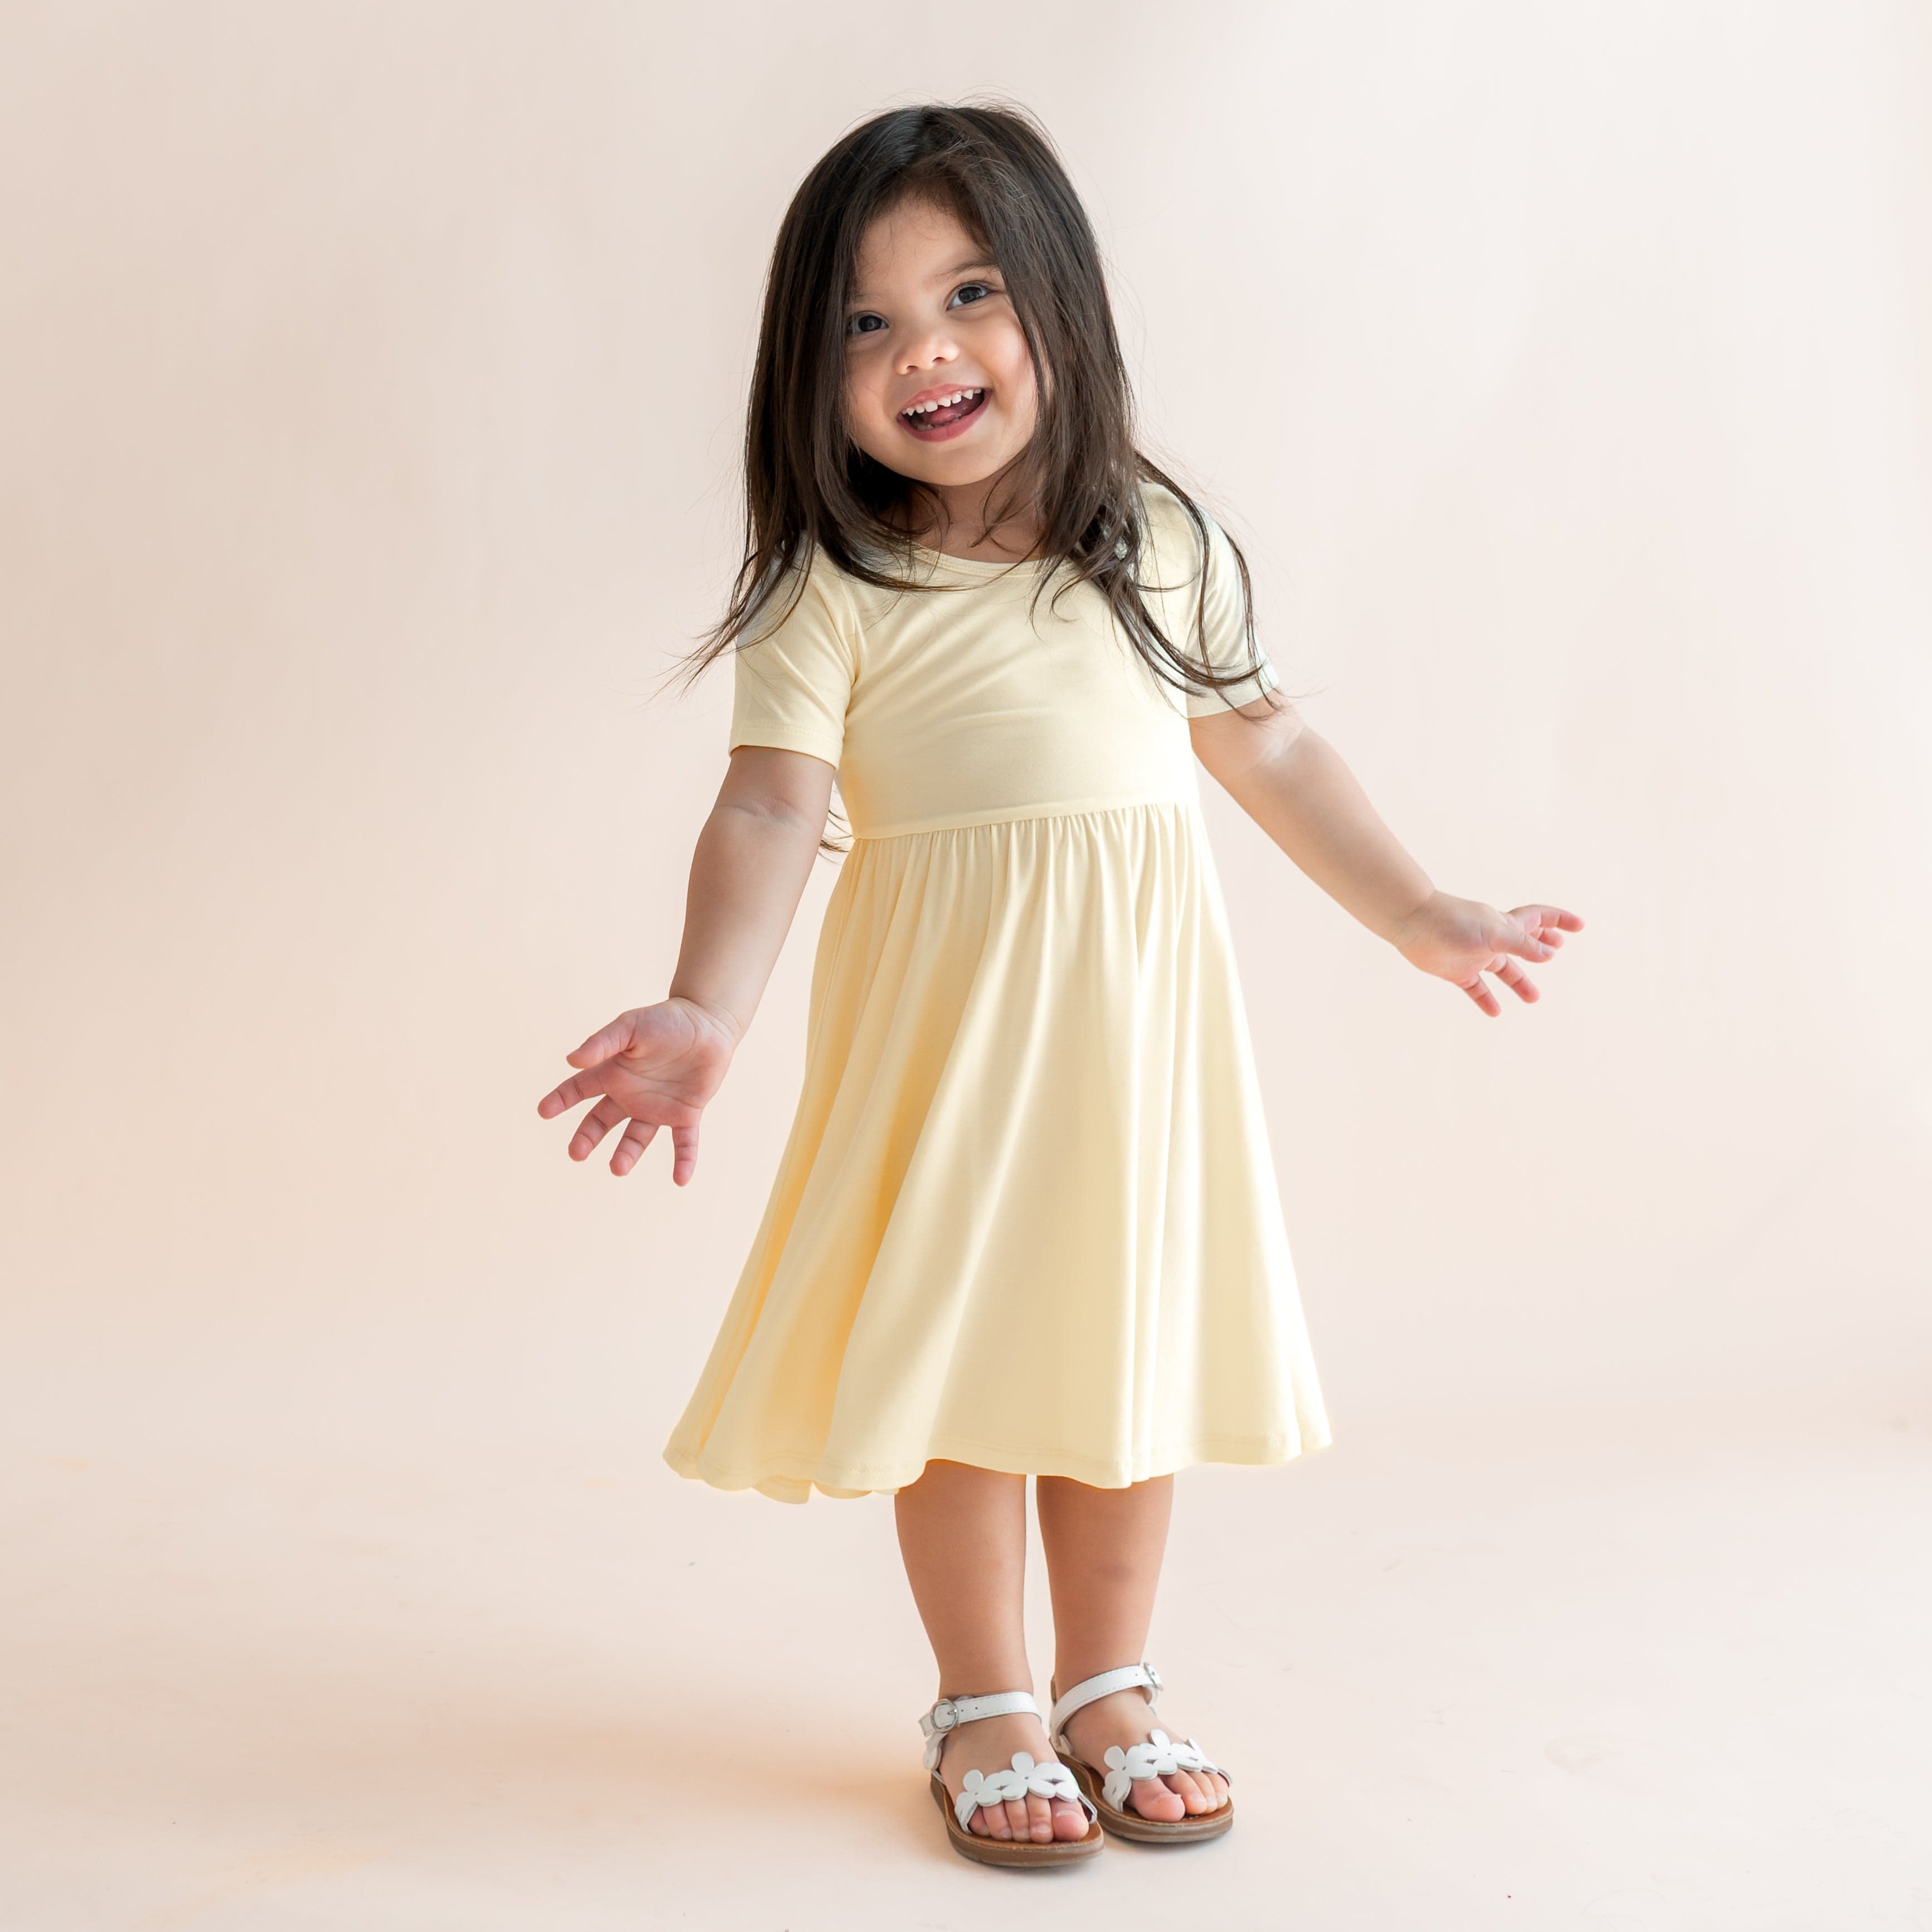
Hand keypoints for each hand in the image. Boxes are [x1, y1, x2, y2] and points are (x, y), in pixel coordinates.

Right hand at [536, 998, 737, 1180]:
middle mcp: (631, 1094)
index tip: (543, 1111)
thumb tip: (571, 1060)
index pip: (579, 1089)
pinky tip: (681, 1179)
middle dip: (587, 1138)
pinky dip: (684, 1161)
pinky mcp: (686, 1114)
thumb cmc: (667, 1020)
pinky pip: (684, 1142)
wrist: (709, 1022)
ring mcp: (658, 1107)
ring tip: (617, 1169)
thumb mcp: (631, 1026)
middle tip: (576, 1153)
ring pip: (637, 1138)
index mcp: (614, 1072)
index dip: (560, 1100)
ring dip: (627, 1154)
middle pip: (601, 1121)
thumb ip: (602, 1042)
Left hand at [1390, 894, 1583, 1016]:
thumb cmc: (1454, 922)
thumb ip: (1523, 944)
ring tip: (1534, 998)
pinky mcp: (1457, 971)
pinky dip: (1486, 999)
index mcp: (1505, 924)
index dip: (1559, 921)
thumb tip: (1551, 954)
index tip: (1579, 926)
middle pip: (1524, 944)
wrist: (1413, 924)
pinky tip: (1495, 1012)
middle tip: (1557, 952)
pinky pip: (1475, 988)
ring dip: (1519, 982)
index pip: (1539, 919)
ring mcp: (1475, 955)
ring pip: (1503, 970)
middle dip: (1541, 947)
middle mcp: (1492, 939)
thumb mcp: (1495, 933)